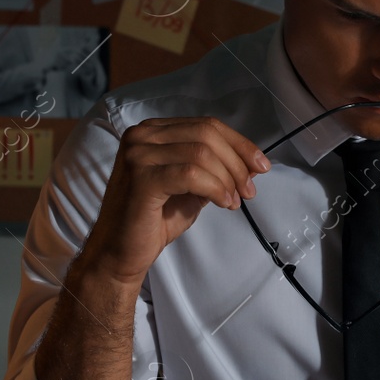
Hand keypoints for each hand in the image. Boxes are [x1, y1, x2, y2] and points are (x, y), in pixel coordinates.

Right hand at [76, 117, 269, 288]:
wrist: (119, 254)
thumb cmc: (152, 221)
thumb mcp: (191, 188)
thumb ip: (215, 171)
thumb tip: (252, 164)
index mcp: (152, 132)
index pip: (206, 125)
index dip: (239, 143)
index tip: (261, 165)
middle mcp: (141, 135)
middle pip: (206, 134)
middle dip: (236, 162)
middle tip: (249, 190)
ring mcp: (138, 154)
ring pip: (201, 153)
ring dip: (227, 178)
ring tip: (234, 201)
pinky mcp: (141, 177)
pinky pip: (191, 174)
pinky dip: (215, 188)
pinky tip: (223, 203)